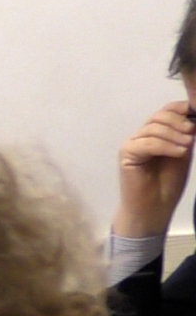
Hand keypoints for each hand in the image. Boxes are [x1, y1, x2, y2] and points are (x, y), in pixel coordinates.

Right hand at [112, 100, 194, 238]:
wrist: (154, 208)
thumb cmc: (168, 184)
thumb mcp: (182, 153)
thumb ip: (184, 136)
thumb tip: (193, 119)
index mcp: (155, 134)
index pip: (165, 111)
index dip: (179, 108)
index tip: (195, 113)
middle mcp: (142, 136)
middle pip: (159, 117)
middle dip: (178, 122)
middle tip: (193, 133)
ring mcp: (132, 144)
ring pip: (153, 128)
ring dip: (174, 135)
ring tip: (188, 146)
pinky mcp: (126, 154)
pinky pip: (147, 143)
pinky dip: (165, 146)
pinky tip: (179, 153)